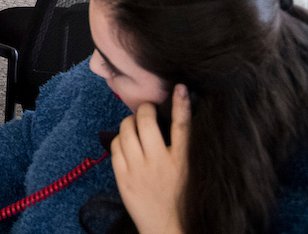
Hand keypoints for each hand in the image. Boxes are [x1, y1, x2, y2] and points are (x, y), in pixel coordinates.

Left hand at [112, 84, 190, 233]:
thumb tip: (178, 122)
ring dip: (130, 121)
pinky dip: (119, 139)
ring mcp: (139, 170)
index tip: (180, 88)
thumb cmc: (183, 200)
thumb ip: (186, 151)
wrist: (170, 230)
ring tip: (135, 123)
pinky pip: (115, 147)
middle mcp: (160, 163)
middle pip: (147, 122)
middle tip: (147, 108)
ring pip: (127, 131)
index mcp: (183, 162)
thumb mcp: (192, 174)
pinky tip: (125, 141)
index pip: (183, 126)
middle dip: (145, 109)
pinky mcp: (124, 178)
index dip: (182, 104)